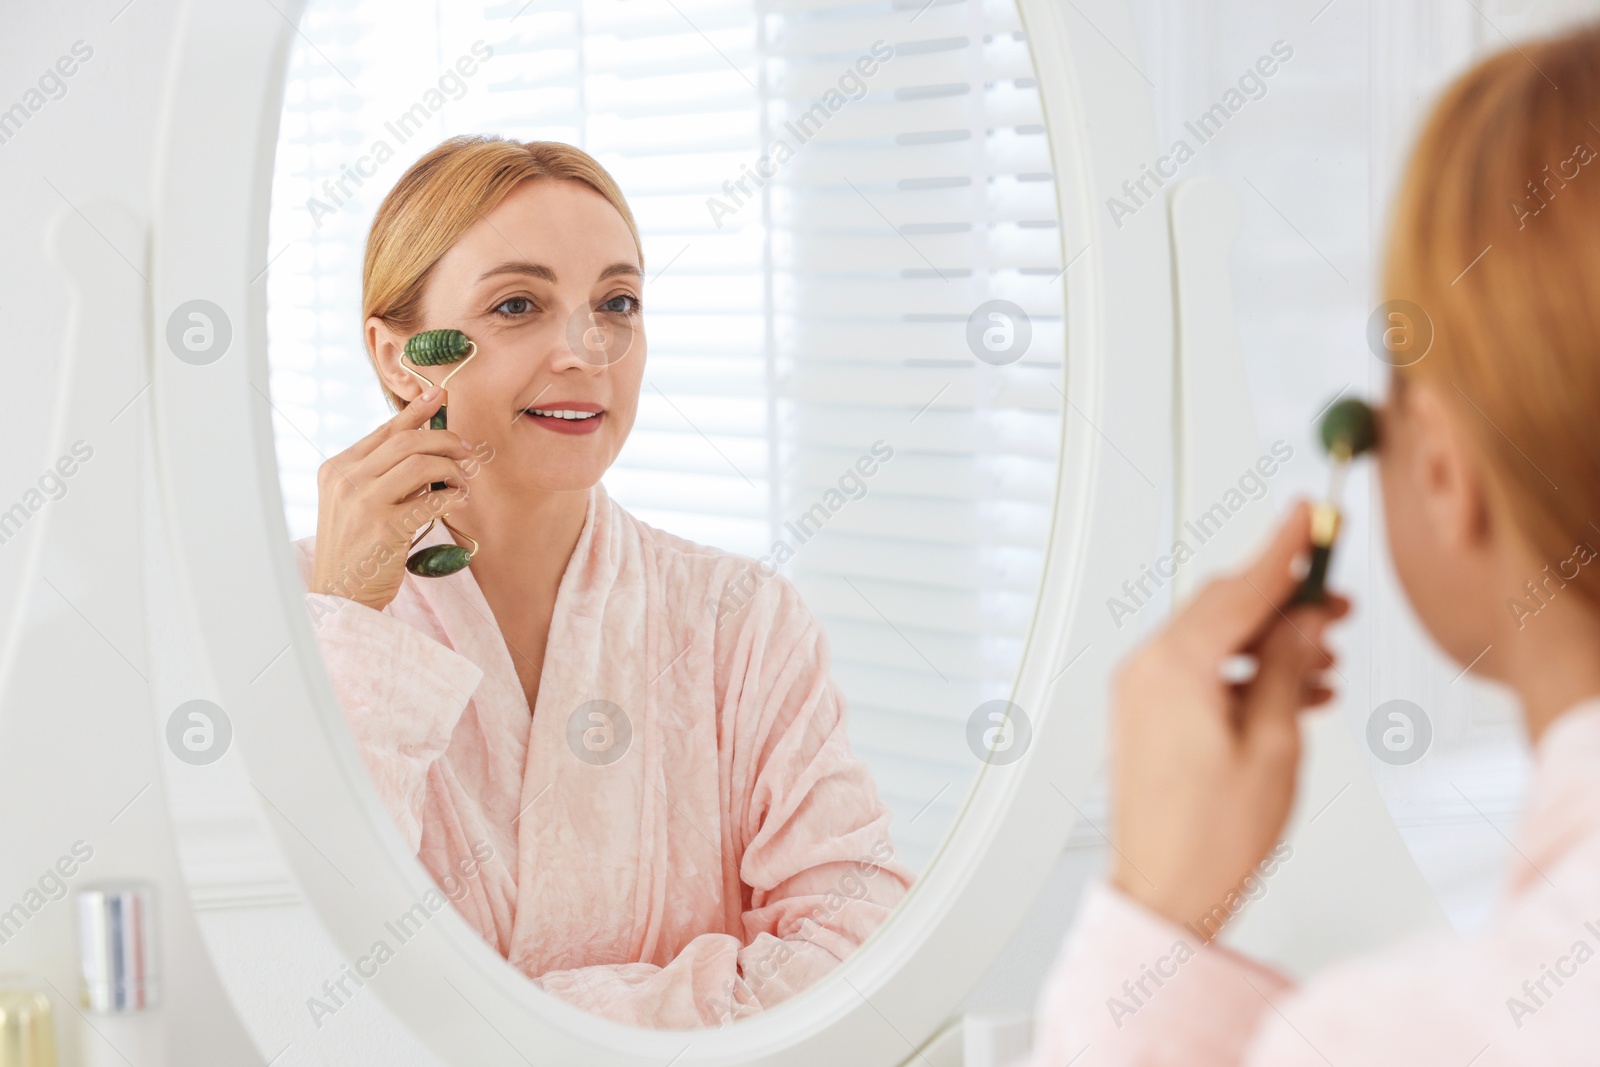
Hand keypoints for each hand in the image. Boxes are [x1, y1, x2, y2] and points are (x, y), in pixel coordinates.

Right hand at [309, 386, 475, 611]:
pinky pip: (430, 499)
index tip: (440, 396)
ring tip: (462, 482)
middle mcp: (345, 479)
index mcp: (337, 469)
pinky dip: (452, 496)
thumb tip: (425, 446)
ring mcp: (362, 502)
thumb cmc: (355, 549)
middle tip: (465, 450)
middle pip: (406, 441)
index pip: (384, 432)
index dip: (416, 412)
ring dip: (451, 469)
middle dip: (444, 440)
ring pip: (420, 463)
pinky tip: (458, 500)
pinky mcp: (384, 527)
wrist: (340, 595)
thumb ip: (380, 475)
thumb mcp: (354, 503)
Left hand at [1108, 501, 1347, 939]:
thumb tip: (1304, 623)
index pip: (1240, 589)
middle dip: (1285, 602)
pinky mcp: (1145, 713)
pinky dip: (1245, 670)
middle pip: (1224, 608)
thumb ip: (1290, 670)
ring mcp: (1141, 691)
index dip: (1283, 549)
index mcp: (1174, 667)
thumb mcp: (1275, 745)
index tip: (1307, 514)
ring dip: (1271, 641)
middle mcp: (1147, 669)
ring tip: (1324, 656)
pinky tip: (1294, 688)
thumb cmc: (1211, 836)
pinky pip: (1199, 669)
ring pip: (1215, 639)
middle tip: (1337, 604)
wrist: (1165, 890)